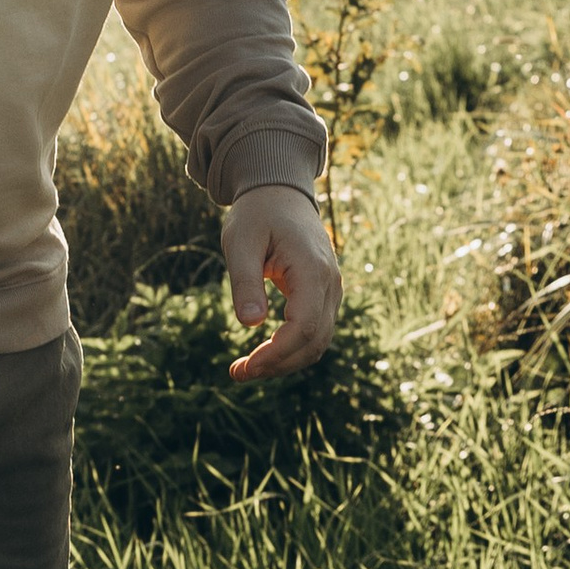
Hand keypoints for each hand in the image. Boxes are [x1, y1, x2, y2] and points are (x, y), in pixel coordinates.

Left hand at [222, 184, 342, 380]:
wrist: (280, 194)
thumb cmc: (257, 215)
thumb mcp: (241, 242)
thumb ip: (245, 281)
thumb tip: (251, 324)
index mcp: (313, 270)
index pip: (304, 327)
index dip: (277, 353)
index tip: (246, 367)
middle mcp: (330, 284)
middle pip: (314, 342)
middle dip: (278, 364)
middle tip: (237, 374)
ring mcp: (331, 291)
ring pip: (318, 342)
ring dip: (285, 361)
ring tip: (246, 368)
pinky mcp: (323, 295)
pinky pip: (314, 331)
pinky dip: (291, 348)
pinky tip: (262, 354)